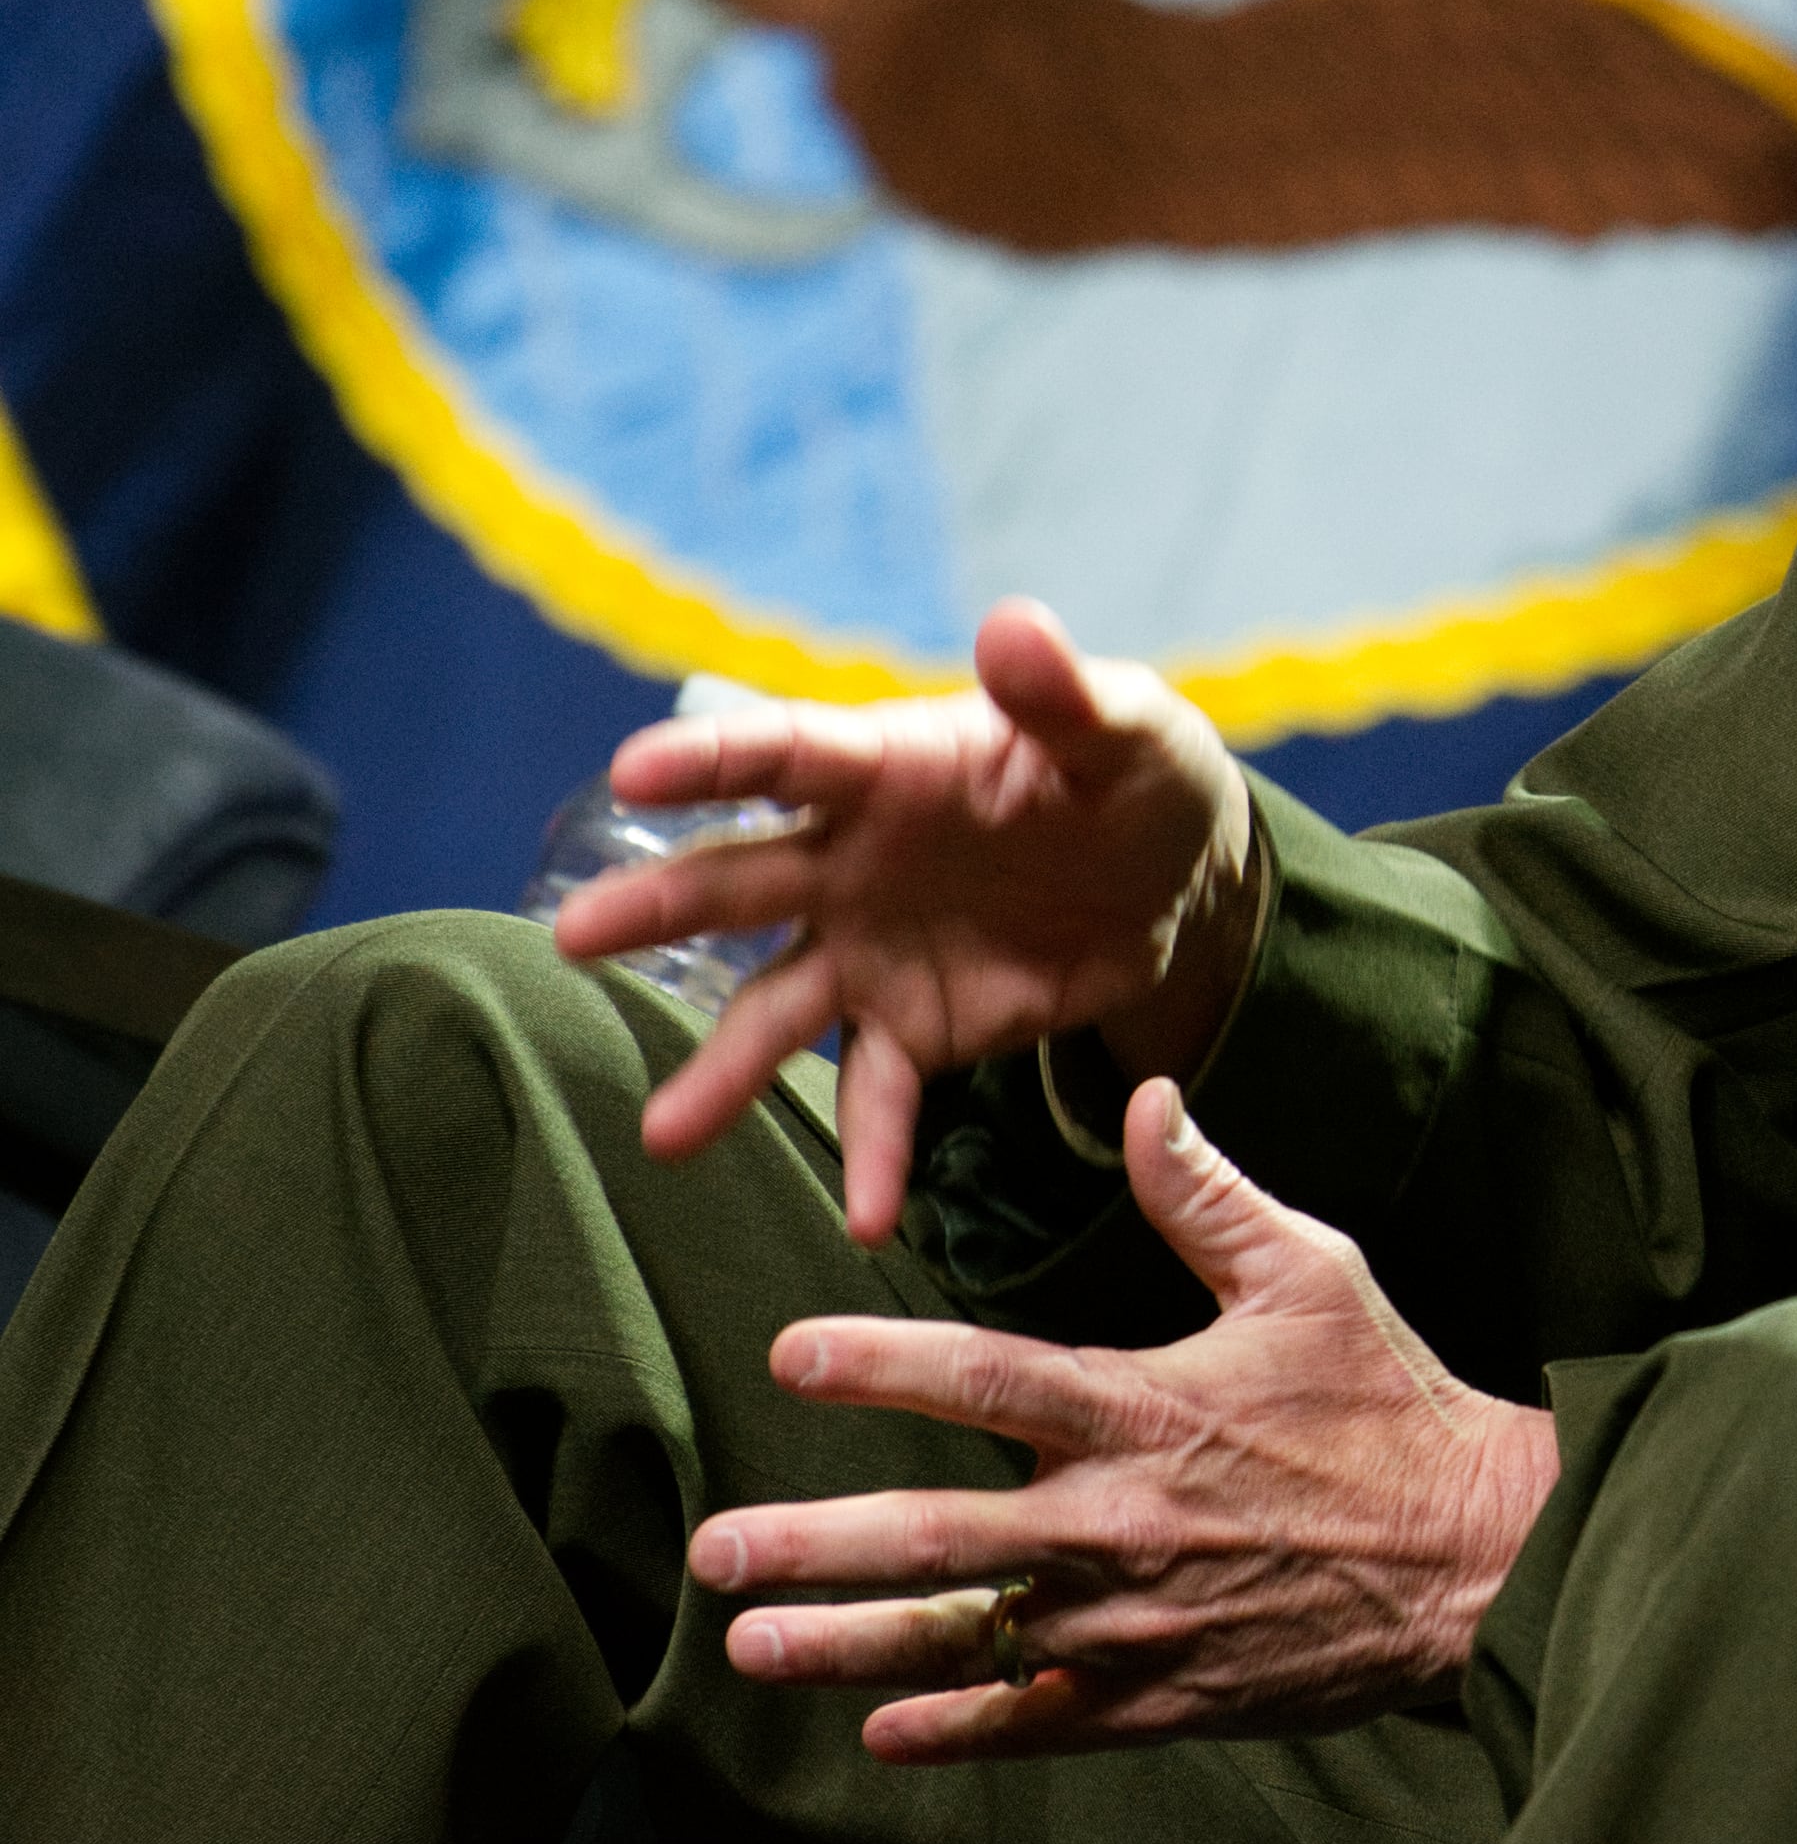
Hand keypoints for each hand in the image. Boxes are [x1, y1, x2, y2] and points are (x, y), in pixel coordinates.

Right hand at [550, 597, 1260, 1239]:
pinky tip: (866, 1217)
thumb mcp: (1123, 730)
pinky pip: (881, 1096)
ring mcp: (868, 950)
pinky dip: (873, 1157)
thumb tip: (1018, 626)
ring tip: (664, 1135)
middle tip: (575, 936)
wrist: (1174, 875)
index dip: (713, 759)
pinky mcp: (915, 1028)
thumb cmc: (1130, 775)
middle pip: (741, 882)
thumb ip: (1064, 694)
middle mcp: (849, 862)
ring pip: (775, 1011)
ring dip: (722, 1071)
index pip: (786, 755)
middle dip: (659, 906)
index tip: (633, 772)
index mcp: (889, 766)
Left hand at [694, 1079, 1562, 1757]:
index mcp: (1149, 1408)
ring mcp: (1134, 1619)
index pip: (990, 1377)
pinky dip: (955, 1729)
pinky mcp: (1161, 1695)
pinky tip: (880, 1729)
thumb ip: (1208, 1197)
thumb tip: (1145, 1102)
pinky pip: (1035, 1721)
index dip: (884, 1363)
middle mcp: (1123, 1521)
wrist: (1475, 1552)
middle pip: (939, 1535)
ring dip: (846, 1645)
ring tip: (749, 1643)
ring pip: (964, 1638)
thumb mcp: (1314, 1273)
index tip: (793, 1353)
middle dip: (812, 1544)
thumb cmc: (1390, 1402)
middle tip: (714, 1549)